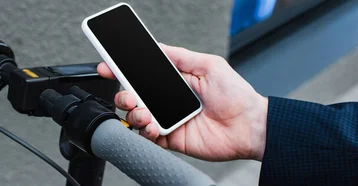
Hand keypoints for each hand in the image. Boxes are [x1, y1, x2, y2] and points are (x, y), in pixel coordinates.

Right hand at [97, 44, 267, 160]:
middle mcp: (166, 101)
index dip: (121, 71)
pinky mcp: (171, 139)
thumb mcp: (208, 65)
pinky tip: (153, 126)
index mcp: (173, 82)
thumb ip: (179, 57)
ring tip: (145, 112)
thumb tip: (156, 47)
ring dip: (134, 113)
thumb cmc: (235, 94)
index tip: (107, 67)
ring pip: (136, 117)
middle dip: (124, 95)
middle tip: (130, 96)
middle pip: (132, 97)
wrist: (249, 126)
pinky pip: (148, 137)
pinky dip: (145, 132)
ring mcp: (167, 120)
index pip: (141, 75)